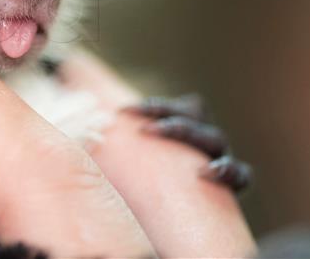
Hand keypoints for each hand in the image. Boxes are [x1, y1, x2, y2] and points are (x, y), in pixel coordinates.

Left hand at [61, 51, 256, 256]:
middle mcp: (195, 141)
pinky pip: (241, 174)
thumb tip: (67, 74)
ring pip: (215, 139)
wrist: (162, 236)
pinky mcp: (228, 189)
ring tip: (169, 141)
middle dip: (171, 119)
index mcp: (174, 130)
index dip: (153, 107)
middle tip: (146, 130)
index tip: (126, 112)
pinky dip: (229, 170)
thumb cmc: (130, 189)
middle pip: (195, 115)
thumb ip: (102, 125)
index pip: (172, 105)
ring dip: (194, 138)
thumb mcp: (115, 155)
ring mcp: (214, 161)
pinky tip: (208, 173)